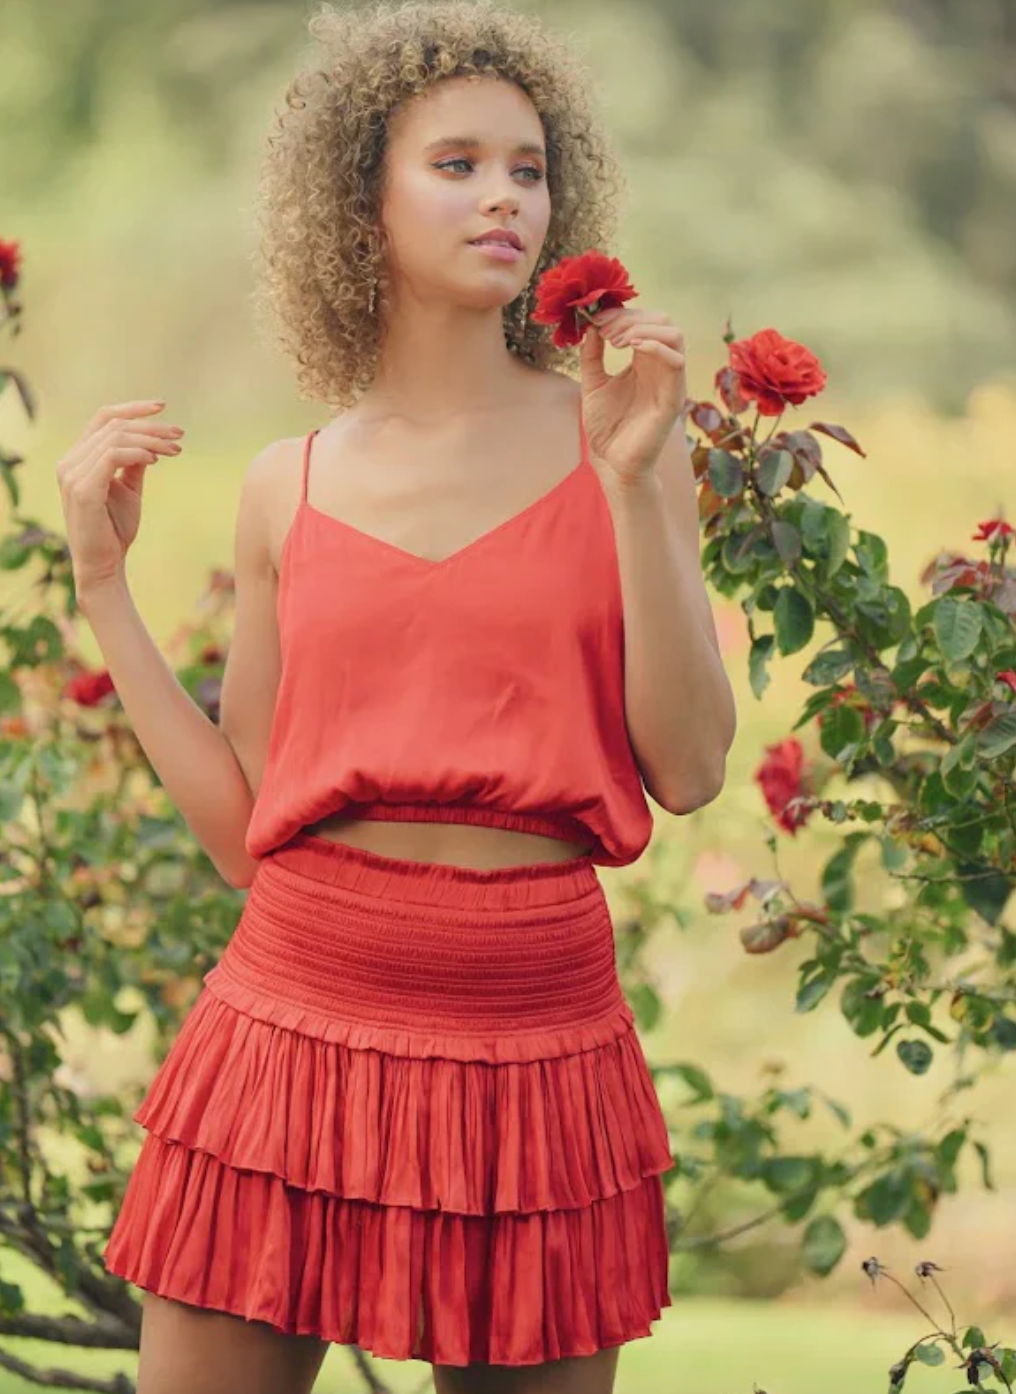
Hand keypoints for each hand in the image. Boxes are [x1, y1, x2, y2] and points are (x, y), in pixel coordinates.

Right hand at [56, 400, 184, 596]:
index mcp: (77, 458)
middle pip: (113, 425)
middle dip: (151, 427)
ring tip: (174, 450)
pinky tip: (156, 460)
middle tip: (180, 436)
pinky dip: (138, 453)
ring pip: (115, 437)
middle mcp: (69, 462)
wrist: (104, 564)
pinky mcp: (82, 489)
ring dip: (150, 440)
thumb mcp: (128, 489)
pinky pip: (112, 456)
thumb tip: (150, 443)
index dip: (133, 408)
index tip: (163, 407)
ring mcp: (72, 474)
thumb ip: (133, 463)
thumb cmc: (115, 529)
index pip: (103, 418)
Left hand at [578, 306, 686, 484]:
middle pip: (663, 321)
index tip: (595, 320)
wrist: (612, 462)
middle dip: (632, 317)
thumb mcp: (593, 383)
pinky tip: (631, 347)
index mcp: (644, 362)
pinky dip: (656, 346)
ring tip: (616, 340)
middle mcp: (660, 367)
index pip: (645, 321)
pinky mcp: (673, 399)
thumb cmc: (607, 427)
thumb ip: (592, 354)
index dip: (622, 314)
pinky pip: (676, 362)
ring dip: (643, 328)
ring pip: (675, 334)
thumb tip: (591, 325)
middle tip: (605, 330)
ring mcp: (670, 382)